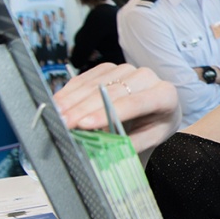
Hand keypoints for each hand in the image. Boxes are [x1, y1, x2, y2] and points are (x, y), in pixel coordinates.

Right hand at [53, 63, 180, 154]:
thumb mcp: (151, 137)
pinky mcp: (109, 67)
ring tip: (55, 116)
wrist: (158, 107)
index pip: (134, 103)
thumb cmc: (155, 124)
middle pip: (111, 92)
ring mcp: (126, 69)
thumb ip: (130, 143)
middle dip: (83, 109)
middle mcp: (146, 77)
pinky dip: (70, 91)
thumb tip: (103, 150)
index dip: (106, 113)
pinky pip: (85, 78)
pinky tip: (57, 104)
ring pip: (94, 84)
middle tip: (63, 124)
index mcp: (164, 94)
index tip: (84, 124)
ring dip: (72, 100)